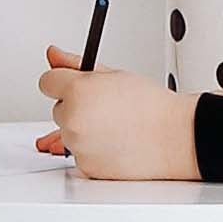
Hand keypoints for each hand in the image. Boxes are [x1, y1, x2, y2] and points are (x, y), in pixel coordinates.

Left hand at [36, 49, 200, 178]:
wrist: (176, 137)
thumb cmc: (151, 106)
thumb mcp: (114, 74)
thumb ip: (75, 64)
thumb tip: (53, 55)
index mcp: (77, 91)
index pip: (47, 82)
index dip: (62, 83)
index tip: (74, 86)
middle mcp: (72, 119)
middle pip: (58, 109)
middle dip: (77, 107)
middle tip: (107, 108)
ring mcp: (78, 145)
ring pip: (68, 134)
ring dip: (84, 130)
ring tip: (116, 126)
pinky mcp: (86, 167)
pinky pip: (80, 155)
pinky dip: (93, 151)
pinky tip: (116, 142)